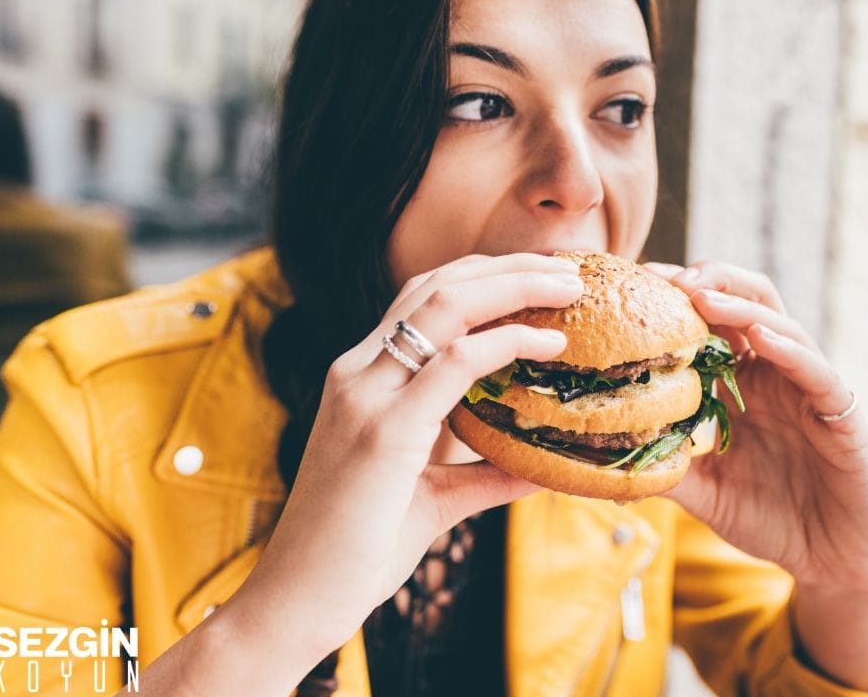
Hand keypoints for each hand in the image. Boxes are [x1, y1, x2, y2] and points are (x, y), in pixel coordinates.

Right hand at [230, 253, 583, 660]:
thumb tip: (541, 467)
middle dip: (508, 266)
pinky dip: (507, 343)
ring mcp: (365, 396)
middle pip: (437, 285)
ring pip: (445, 305)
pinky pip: (453, 364)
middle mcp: (358, 373)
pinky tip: (548, 346)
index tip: (541, 278)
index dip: (484, 276)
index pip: (422, 299)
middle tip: (570, 269)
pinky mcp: (383, 431)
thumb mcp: (432, 497)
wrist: (297, 601)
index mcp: (362, 380)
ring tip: (569, 287)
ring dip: (515, 286)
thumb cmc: (358, 550)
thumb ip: (483, 475)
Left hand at [645, 261, 867, 593]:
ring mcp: (811, 392)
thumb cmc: (771, 520)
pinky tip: (761, 339)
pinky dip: (790, 351)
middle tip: (668, 278)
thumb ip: (666, 469)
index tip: (639, 286)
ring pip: (781, 327)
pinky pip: (818, 374)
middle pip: (749, 304)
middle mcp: (777, 377)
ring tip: (702, 295)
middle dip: (711, 281)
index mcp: (744, 386)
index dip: (680, 300)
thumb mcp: (705, 492)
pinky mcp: (843, 415)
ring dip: (741, 307)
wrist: (831, 562)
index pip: (713, 325)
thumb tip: (605, 461)